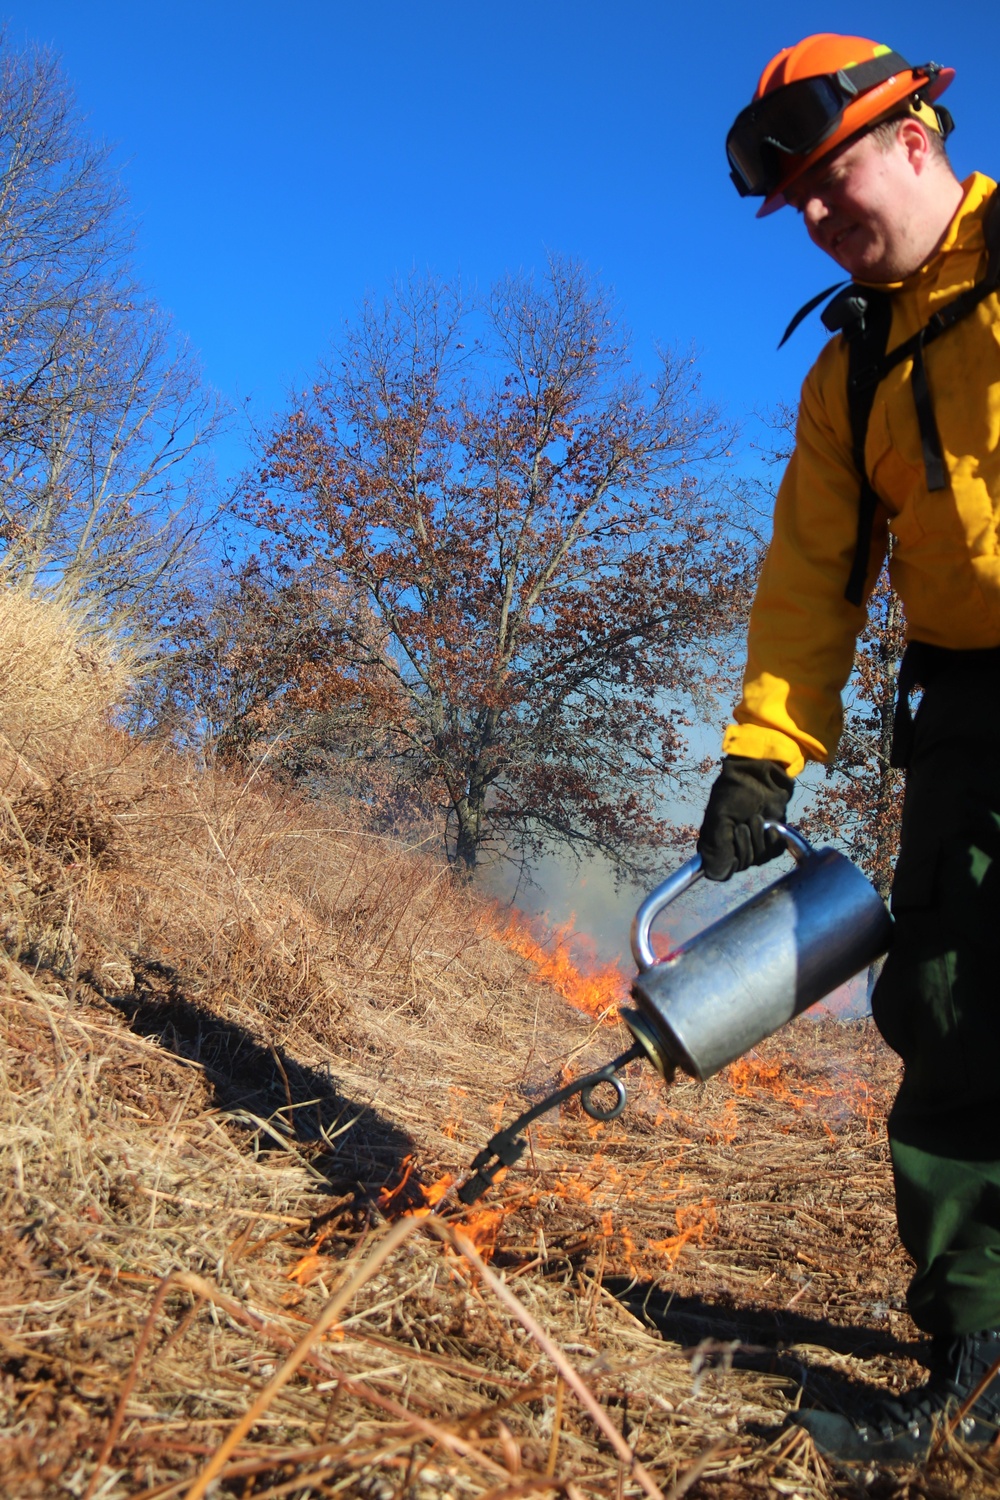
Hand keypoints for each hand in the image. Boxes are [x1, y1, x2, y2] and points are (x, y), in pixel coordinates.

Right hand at [697, 756, 793, 881]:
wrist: (760, 778)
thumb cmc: (735, 793)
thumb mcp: (719, 817)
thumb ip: (717, 847)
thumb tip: (717, 874)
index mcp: (713, 843)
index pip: (719, 871)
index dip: (728, 862)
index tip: (732, 847)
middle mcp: (731, 847)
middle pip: (741, 865)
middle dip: (746, 844)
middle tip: (744, 823)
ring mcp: (751, 845)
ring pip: (758, 860)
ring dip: (759, 838)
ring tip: (757, 818)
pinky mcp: (769, 841)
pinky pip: (773, 854)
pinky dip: (774, 841)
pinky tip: (771, 827)